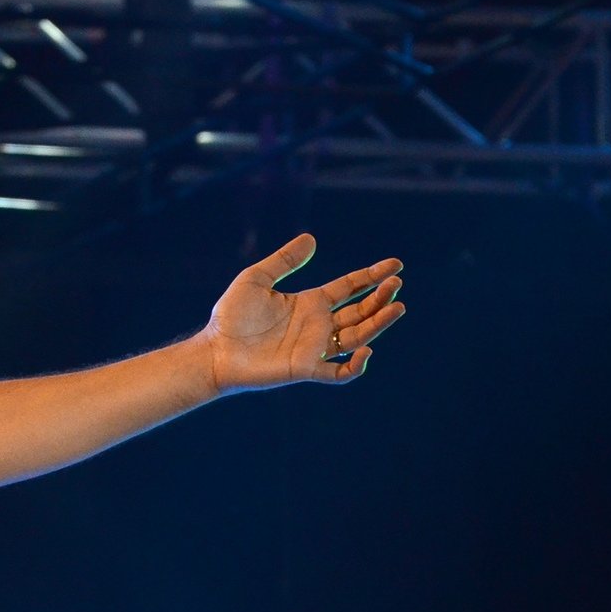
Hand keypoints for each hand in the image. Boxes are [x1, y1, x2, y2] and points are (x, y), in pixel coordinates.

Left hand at [200, 234, 404, 392]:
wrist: (214, 350)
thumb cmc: (231, 316)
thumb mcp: (256, 279)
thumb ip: (284, 261)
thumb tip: (311, 238)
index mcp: (310, 303)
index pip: (349, 288)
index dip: (372, 276)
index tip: (395, 265)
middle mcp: (317, 325)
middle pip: (360, 312)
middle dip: (380, 299)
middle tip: (396, 285)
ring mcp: (314, 348)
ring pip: (357, 337)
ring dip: (378, 324)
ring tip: (396, 307)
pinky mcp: (305, 368)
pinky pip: (338, 372)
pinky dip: (355, 365)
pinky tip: (366, 350)